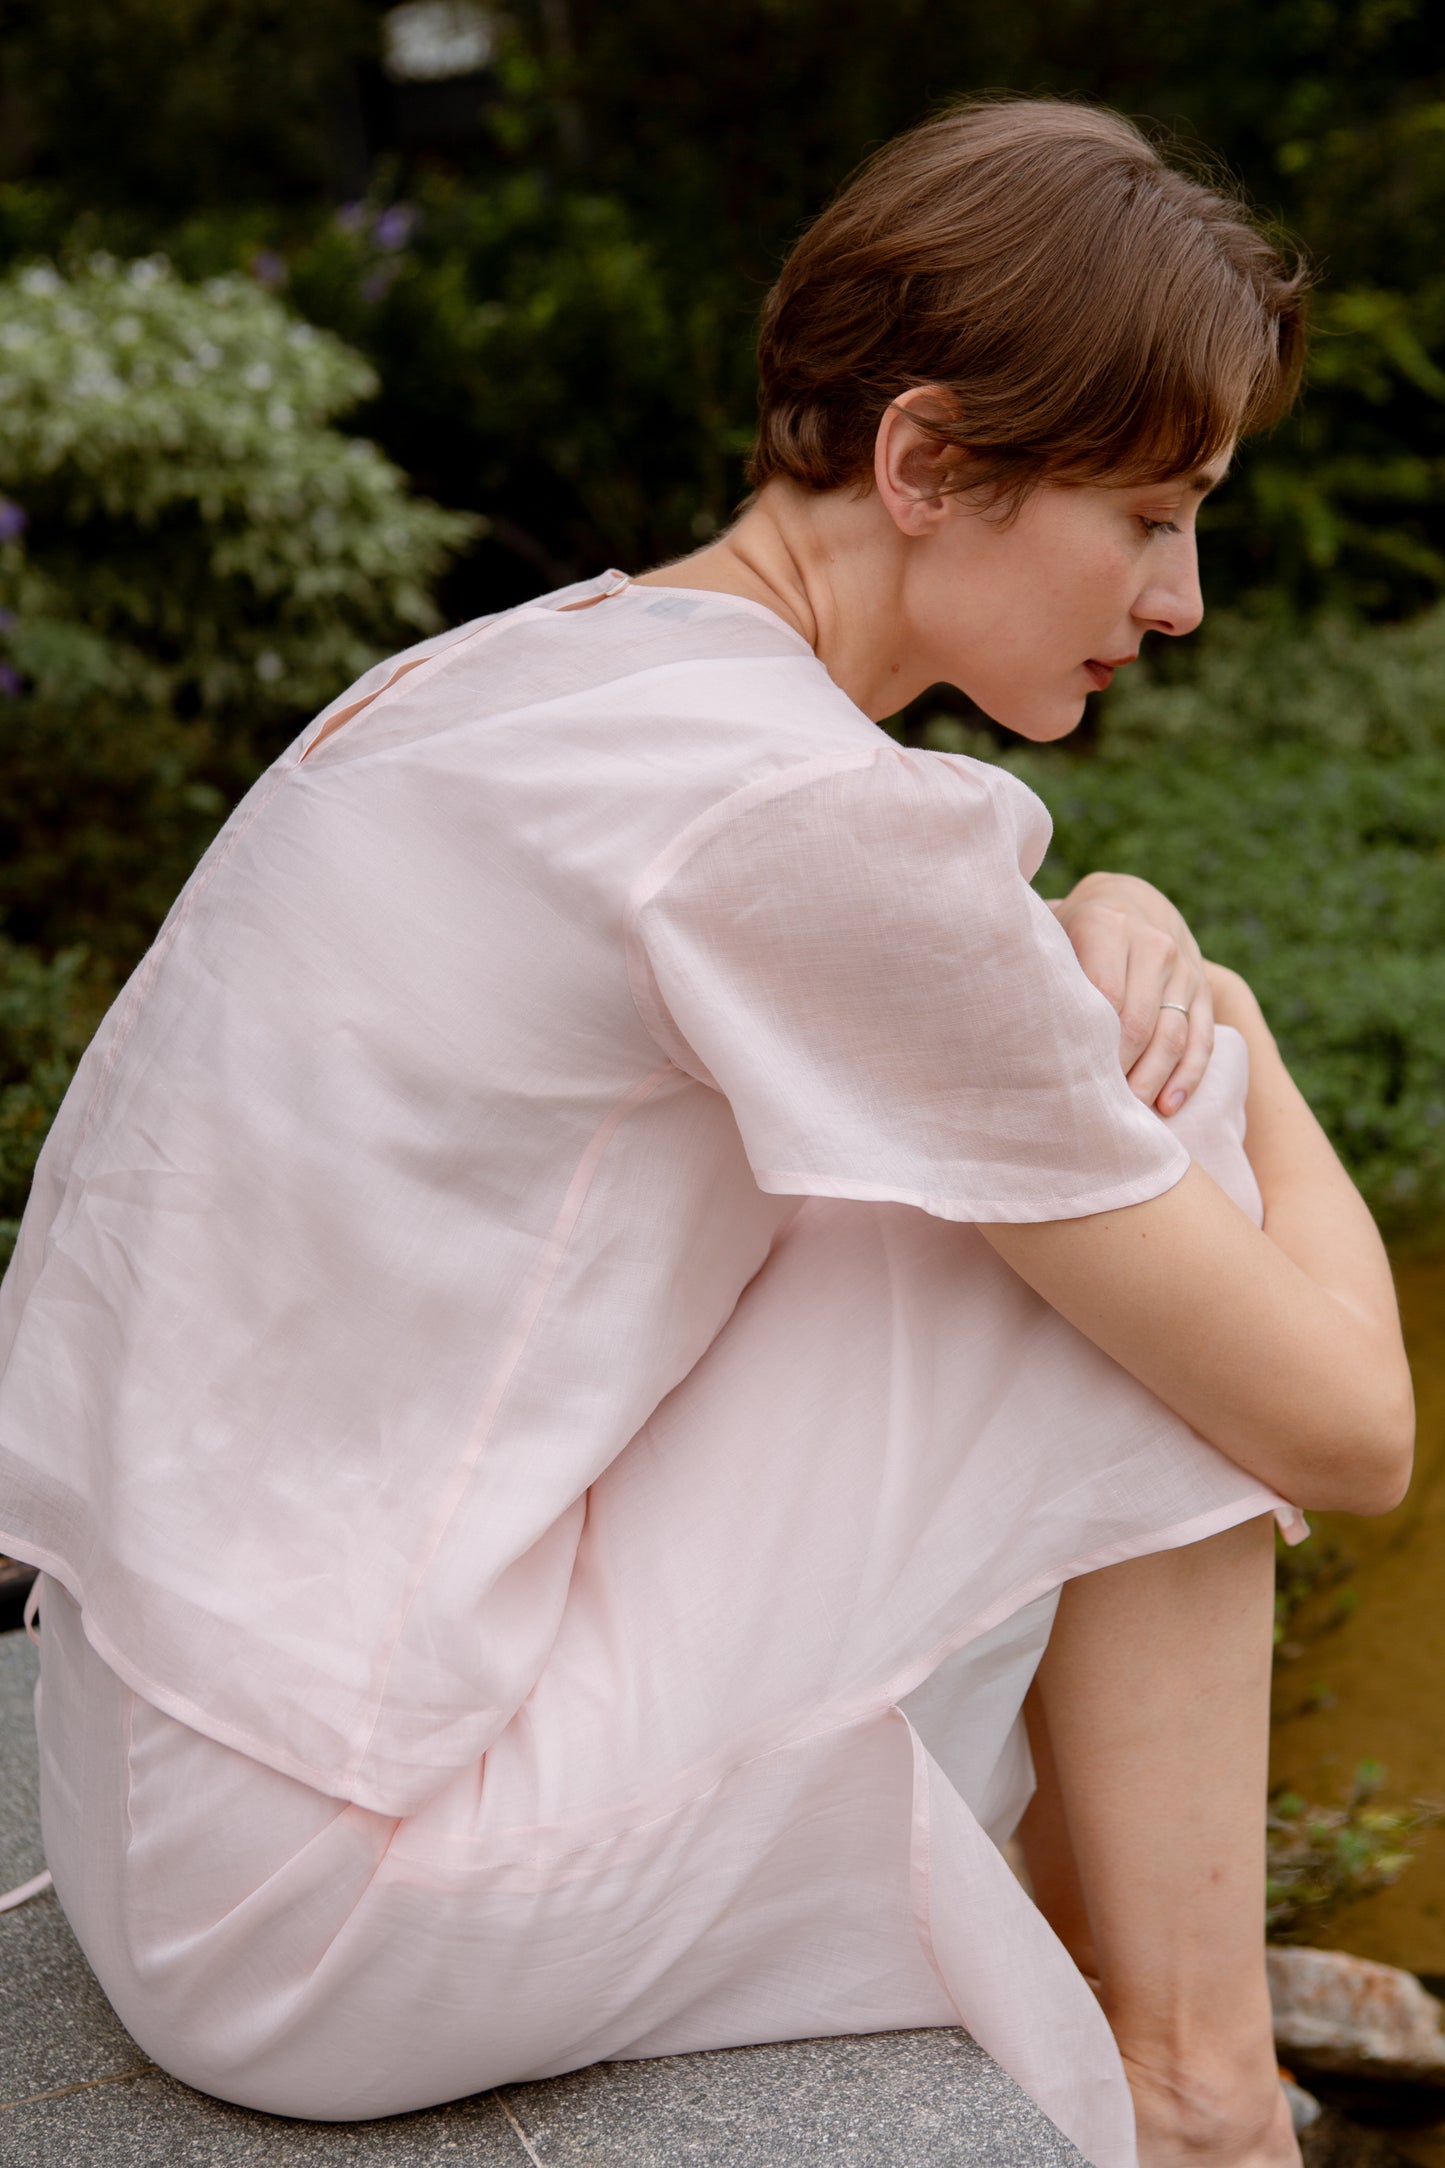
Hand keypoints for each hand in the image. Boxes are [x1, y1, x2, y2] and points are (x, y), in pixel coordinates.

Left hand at [1048, 871, 1213, 1115]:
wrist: (1130, 900)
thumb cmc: (1073, 930)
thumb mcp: (1053, 932)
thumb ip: (1039, 969)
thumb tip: (1005, 1023)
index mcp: (1106, 927)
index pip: (1104, 996)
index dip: (1091, 1045)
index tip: (1072, 1080)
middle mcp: (1151, 944)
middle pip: (1139, 1022)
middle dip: (1120, 1071)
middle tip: (1097, 1110)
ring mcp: (1182, 968)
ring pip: (1173, 1035)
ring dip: (1152, 1081)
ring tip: (1130, 1116)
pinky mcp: (1203, 988)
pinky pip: (1202, 1037)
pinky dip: (1187, 1076)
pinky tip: (1168, 1106)